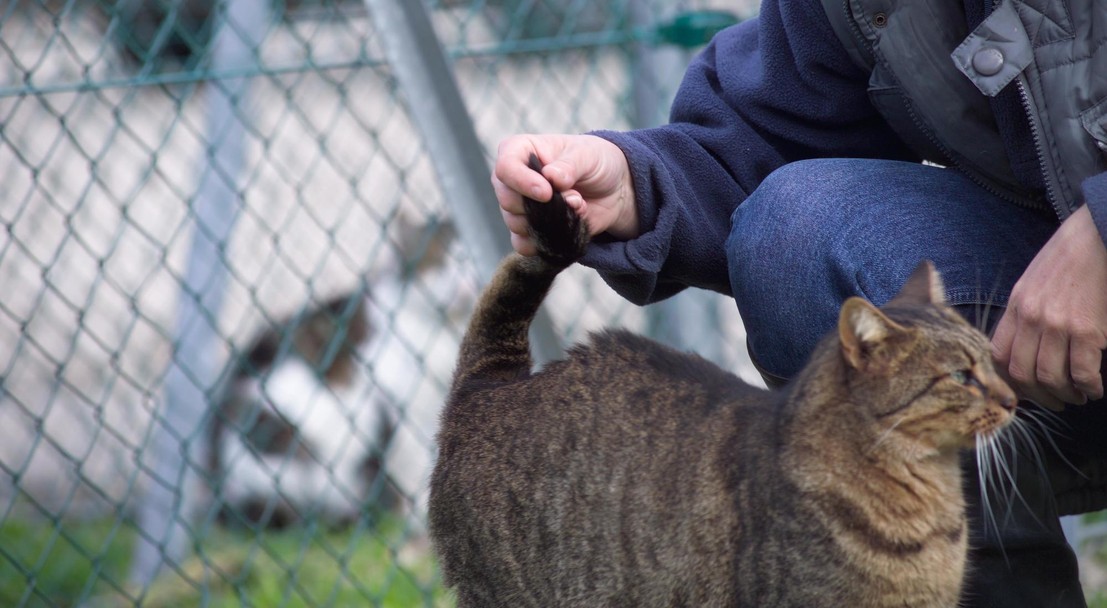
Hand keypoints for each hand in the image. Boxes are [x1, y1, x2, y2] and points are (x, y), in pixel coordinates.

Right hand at [493, 134, 636, 255]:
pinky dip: (545, 241)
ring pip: (515, 224)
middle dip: (540, 205)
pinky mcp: (530, 230)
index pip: (505, 167)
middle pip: (507, 199)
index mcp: (521, 151)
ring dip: (550, 222)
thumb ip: (569, 165)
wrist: (613, 190)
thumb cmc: (595, 162)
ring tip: (576, 207)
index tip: (547, 192)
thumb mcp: (588, 155)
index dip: (522, 181)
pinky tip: (565, 228)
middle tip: (573, 198)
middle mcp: (514, 179)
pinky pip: (523, 245)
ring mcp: (519, 206)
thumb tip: (551, 177)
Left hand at [992, 205, 1106, 409]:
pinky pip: (1081, 372)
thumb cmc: (1068, 261)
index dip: (1008, 379)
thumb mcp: (1031, 284)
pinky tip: (1094, 388)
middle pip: (1021, 374)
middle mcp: (1031, 318)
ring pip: (1050, 378)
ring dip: (1065, 395)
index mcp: (1016, 307)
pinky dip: (1088, 387)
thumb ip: (1025, 314)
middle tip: (1055, 402)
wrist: (1097, 236)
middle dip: (1038, 396)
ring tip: (1078, 396)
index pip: (997, 355)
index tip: (1023, 389)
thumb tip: (1025, 347)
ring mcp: (1057, 325)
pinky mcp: (1087, 330)